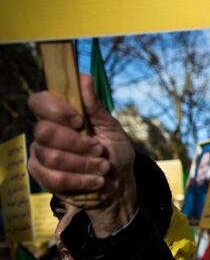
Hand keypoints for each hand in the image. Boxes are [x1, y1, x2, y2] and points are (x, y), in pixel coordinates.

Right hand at [28, 74, 136, 236]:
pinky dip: (80, 180)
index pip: (38, 102)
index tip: (79, 120)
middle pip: (44, 132)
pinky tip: (96, 181)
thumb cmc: (115, 151)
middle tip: (99, 150)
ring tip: (103, 167)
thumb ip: (95, 107)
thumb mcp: (111, 128)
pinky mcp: (44, 178)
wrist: (120, 183)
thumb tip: (84, 77)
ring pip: (51, 157)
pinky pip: (54, 179)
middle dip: (77, 143)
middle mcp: (45, 133)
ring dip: (84, 164)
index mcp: (59, 115)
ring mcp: (41, 156)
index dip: (56, 110)